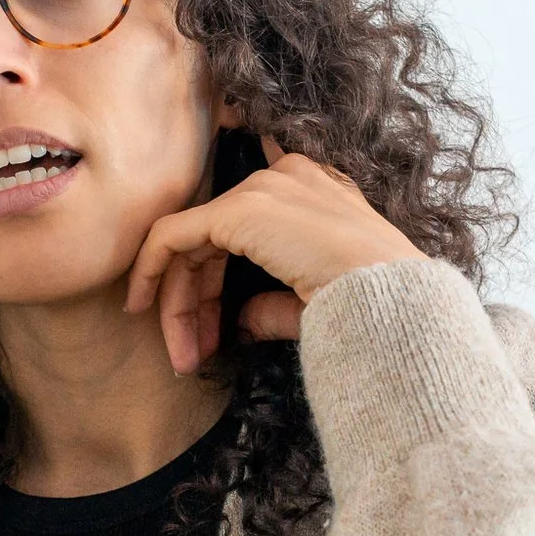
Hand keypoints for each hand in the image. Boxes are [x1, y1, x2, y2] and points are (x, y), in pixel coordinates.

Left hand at [124, 134, 425, 373]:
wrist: (394, 305)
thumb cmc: (373, 307)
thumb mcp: (317, 300)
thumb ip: (274, 305)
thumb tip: (242, 322)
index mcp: (316, 192)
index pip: (248, 222)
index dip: (217, 271)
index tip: (208, 321)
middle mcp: (287, 178)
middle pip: (216, 236)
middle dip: (197, 299)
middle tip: (190, 354)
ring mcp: (263, 190)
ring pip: (191, 240)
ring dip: (179, 302)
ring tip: (180, 356)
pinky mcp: (238, 210)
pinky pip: (172, 236)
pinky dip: (150, 271)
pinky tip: (140, 306)